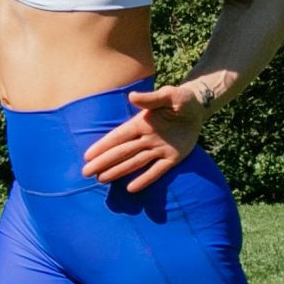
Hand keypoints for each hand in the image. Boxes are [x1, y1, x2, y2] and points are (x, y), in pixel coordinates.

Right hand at [80, 85, 207, 191]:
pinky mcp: (172, 158)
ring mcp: (158, 150)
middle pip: (121, 152)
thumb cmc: (180, 99)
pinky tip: (131, 189)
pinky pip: (157, 171)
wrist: (197, 108)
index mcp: (141, 123)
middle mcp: (146, 138)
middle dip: (104, 162)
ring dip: (118, 171)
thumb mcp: (169, 95)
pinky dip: (145, 179)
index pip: (118, 137)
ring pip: (134, 163)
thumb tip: (132, 96)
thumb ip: (151, 99)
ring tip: (101, 179)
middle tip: (86, 173)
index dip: (103, 146)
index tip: (88, 156)